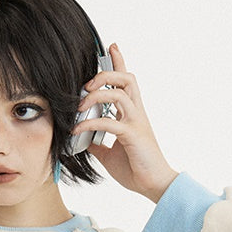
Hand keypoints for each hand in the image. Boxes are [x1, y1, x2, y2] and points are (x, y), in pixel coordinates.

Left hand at [73, 43, 178, 202]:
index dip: (120, 62)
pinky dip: (91, 123)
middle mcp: (136, 114)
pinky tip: (79, 129)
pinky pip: (110, 122)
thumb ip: (97, 141)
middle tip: (87, 83)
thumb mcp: (108, 153)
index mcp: (132, 114)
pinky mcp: (133, 135)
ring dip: (97, 94)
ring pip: (120, 93)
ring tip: (79, 105)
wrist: (152, 185)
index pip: (126, 82)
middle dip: (106, 73)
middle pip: (126, 79)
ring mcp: (136, 123)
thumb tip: (81, 137)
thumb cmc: (135, 168)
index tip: (111, 46)